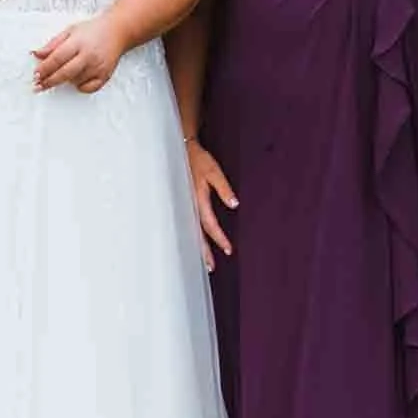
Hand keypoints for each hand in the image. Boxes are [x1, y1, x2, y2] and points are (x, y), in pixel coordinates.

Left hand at [34, 15, 127, 93]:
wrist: (116, 31)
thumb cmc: (92, 30)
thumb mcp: (69, 31)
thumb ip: (52, 44)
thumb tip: (36, 54)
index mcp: (78, 42)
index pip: (56, 59)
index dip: (44, 69)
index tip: (36, 75)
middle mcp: (88, 56)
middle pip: (64, 74)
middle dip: (49, 81)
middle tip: (38, 86)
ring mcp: (98, 67)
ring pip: (74, 81)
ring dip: (65, 80)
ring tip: (65, 71)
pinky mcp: (105, 76)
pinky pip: (87, 88)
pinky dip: (79, 86)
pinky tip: (77, 78)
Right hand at [186, 138, 237, 272]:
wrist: (182, 149)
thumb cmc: (199, 159)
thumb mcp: (214, 171)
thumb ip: (224, 188)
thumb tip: (234, 205)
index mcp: (197, 199)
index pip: (209, 224)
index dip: (219, 238)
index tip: (228, 250)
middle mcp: (189, 205)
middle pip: (196, 233)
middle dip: (204, 251)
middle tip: (211, 268)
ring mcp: (185, 205)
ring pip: (191, 230)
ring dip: (198, 246)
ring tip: (205, 263)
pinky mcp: (184, 203)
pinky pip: (189, 224)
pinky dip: (193, 236)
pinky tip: (196, 243)